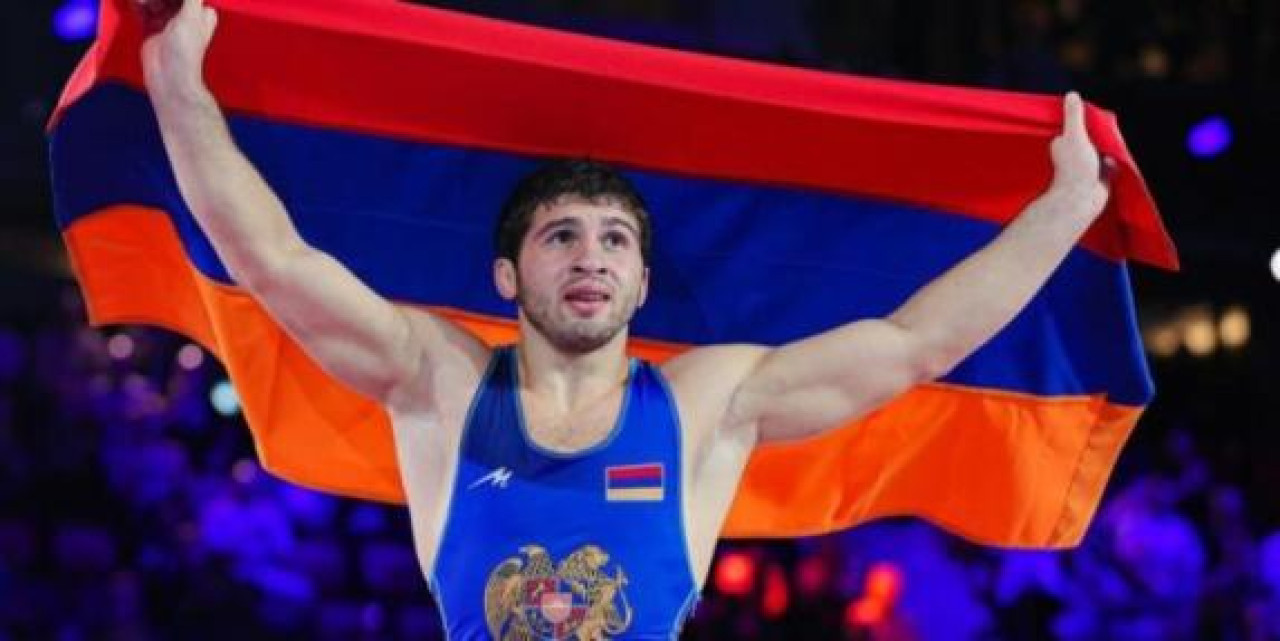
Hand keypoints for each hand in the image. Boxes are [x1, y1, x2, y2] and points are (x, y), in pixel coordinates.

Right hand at [138, 0, 218, 96]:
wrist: (167, 77)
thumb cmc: (185, 51)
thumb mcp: (190, 16)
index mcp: (201, 10)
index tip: (165, 1)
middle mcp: (186, 12)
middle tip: (150, 2)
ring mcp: (168, 18)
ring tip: (142, 3)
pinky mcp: (152, 24)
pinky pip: (143, 7)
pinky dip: (139, 4)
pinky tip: (138, 6)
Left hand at [1048, 92, 1112, 215]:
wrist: (1081, 198)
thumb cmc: (1074, 167)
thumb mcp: (1075, 136)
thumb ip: (1074, 116)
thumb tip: (1072, 94)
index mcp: (1063, 142)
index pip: (1077, 125)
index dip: (1087, 121)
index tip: (1095, 117)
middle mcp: (1074, 152)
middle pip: (1092, 136)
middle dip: (1100, 134)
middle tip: (1108, 130)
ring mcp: (1087, 164)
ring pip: (1102, 149)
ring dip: (1109, 147)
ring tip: (1112, 144)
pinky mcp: (1100, 174)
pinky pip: (1111, 162)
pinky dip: (1115, 160)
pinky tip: (1116, 159)